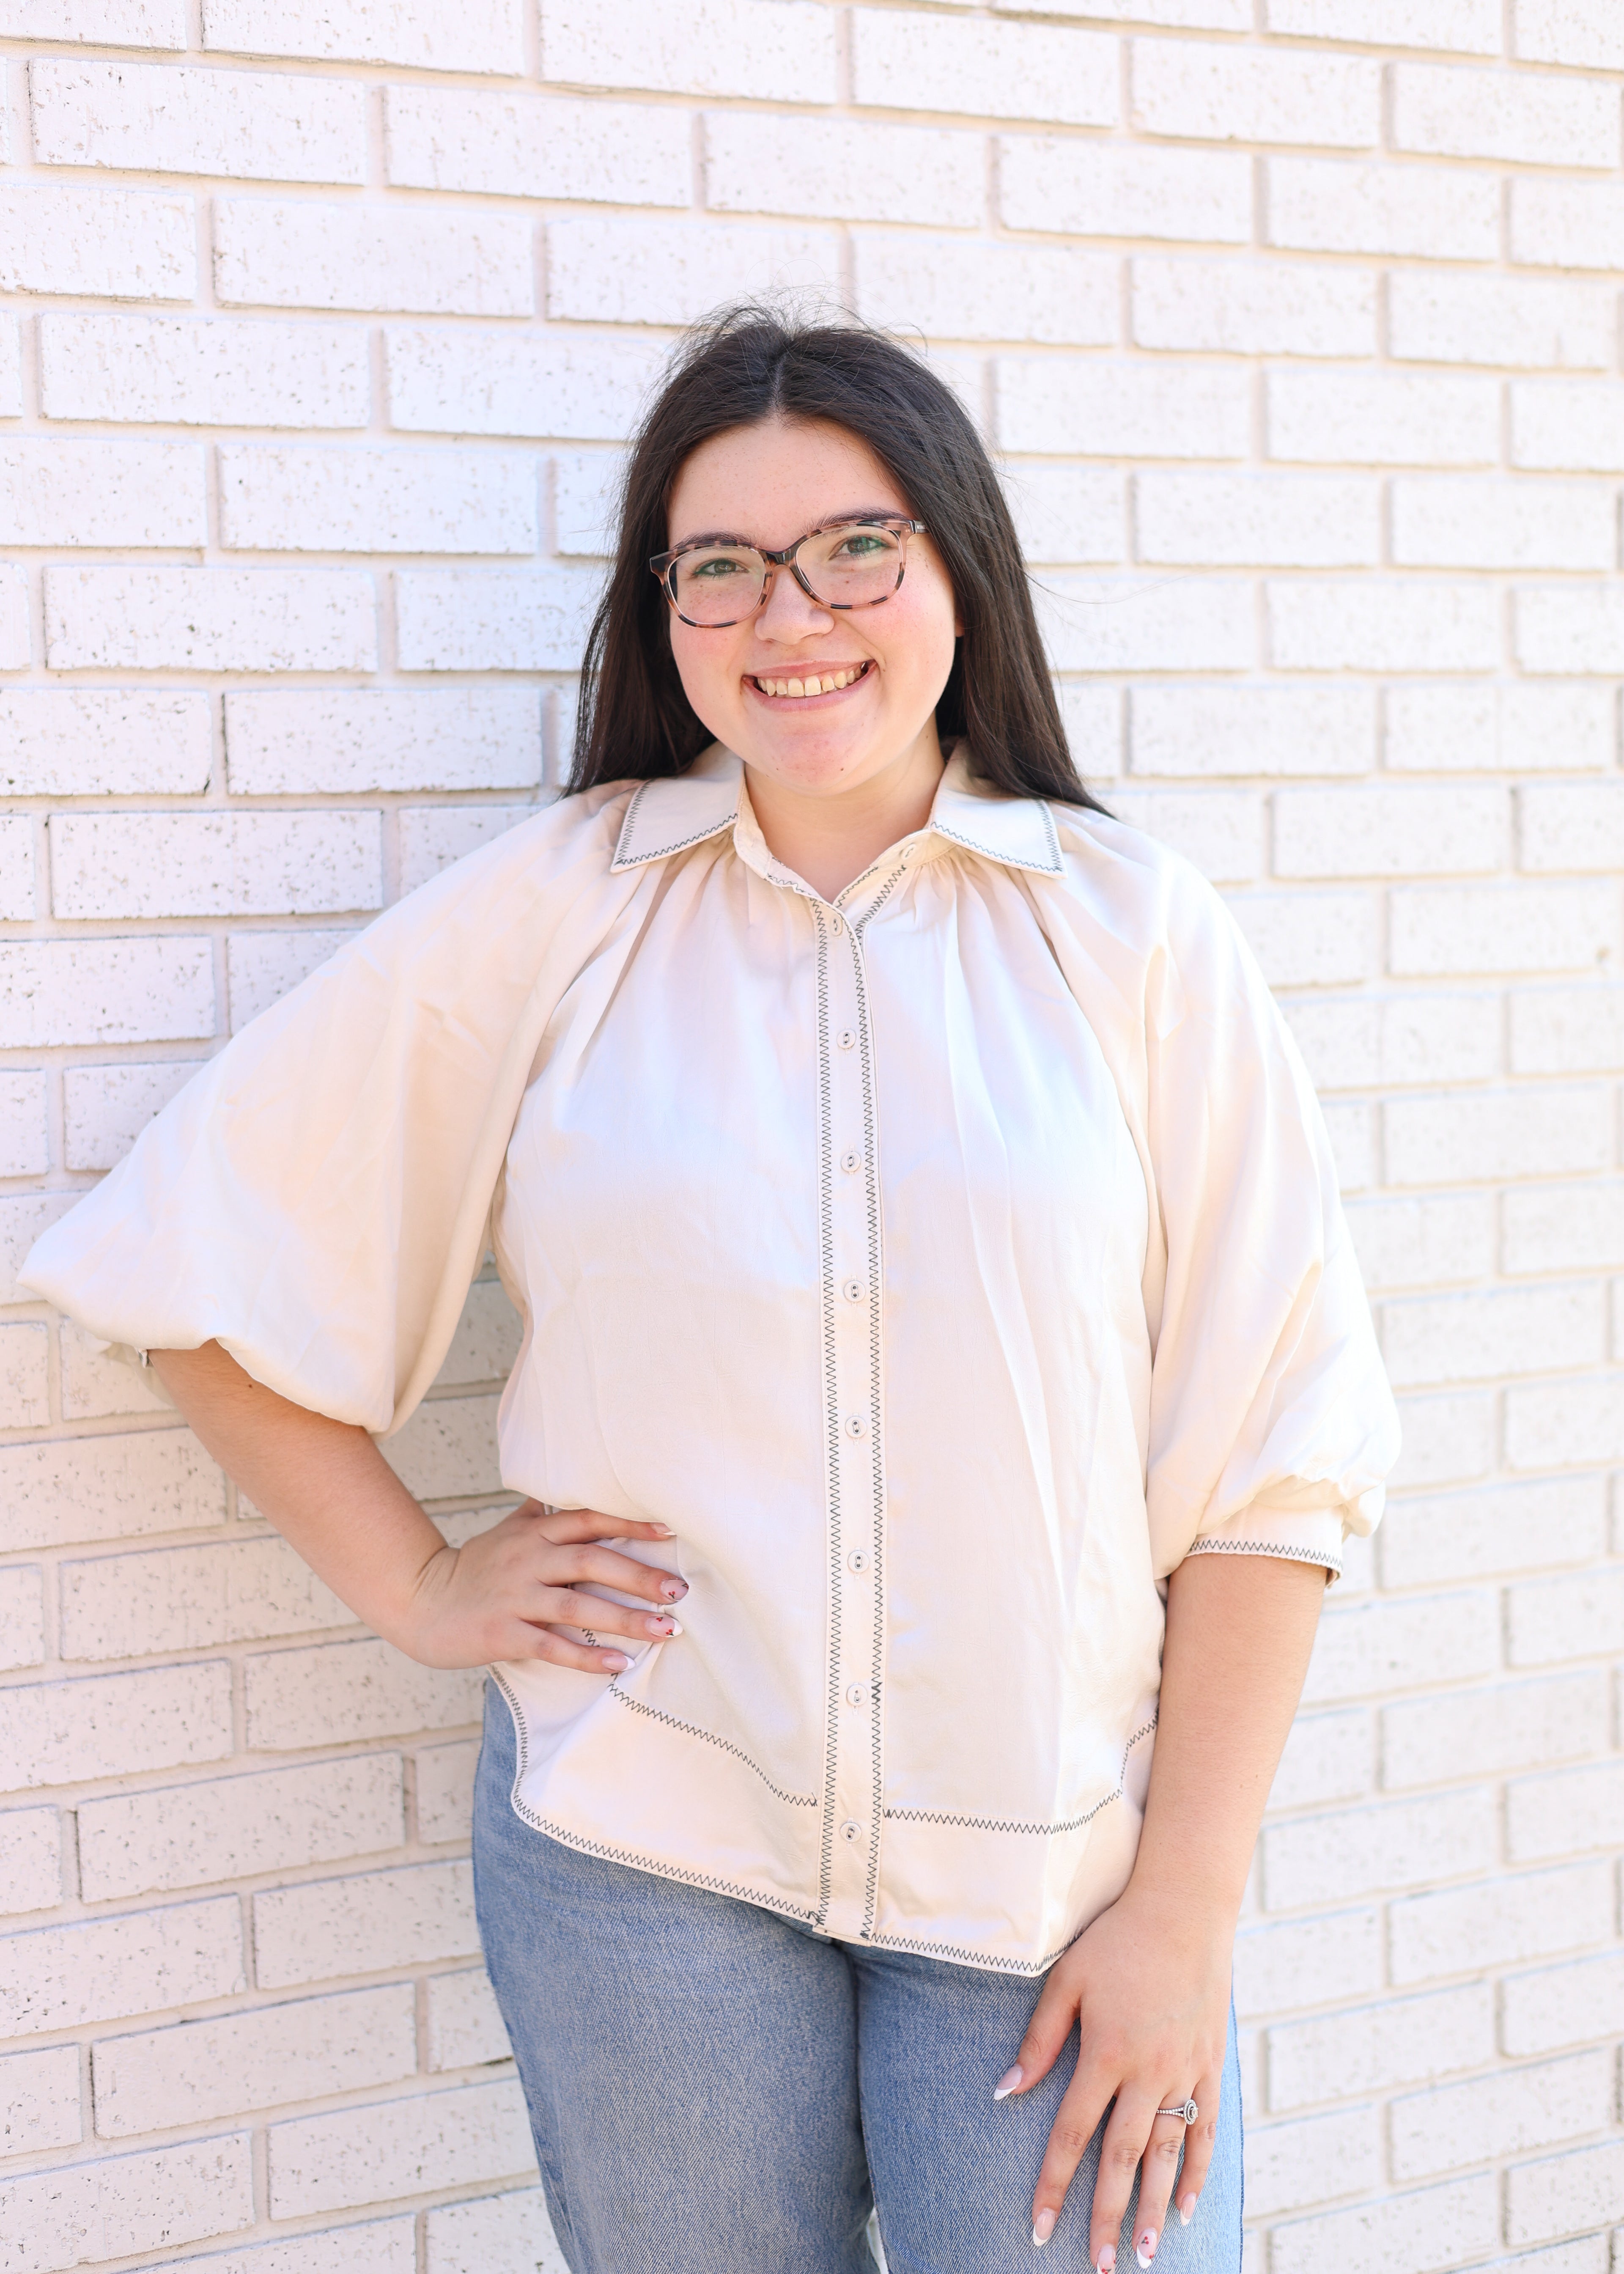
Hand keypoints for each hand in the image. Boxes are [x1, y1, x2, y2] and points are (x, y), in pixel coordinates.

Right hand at [397, 1501, 686, 1672]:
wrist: (420, 1603)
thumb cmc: (473, 1569)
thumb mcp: (504, 1534)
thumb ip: (536, 1515)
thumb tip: (561, 1489)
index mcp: (533, 1534)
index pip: (588, 1519)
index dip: (630, 1524)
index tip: (670, 1531)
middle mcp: (527, 1560)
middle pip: (592, 1561)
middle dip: (640, 1576)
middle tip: (679, 1590)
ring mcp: (515, 1598)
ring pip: (578, 1606)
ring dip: (626, 1619)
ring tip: (666, 1630)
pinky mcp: (502, 1634)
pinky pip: (552, 1646)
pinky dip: (587, 1656)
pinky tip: (619, 1664)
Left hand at [994, 1884, 1230, 2267]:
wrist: (1184, 1908)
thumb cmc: (1117, 1940)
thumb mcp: (1067, 1979)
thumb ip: (1039, 2039)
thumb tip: (1005, 2090)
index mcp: (1106, 2052)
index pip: (1072, 2133)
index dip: (1054, 2184)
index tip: (1039, 2228)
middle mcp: (1148, 2070)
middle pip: (1123, 2159)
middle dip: (1110, 2217)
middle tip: (1102, 2266)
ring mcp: (1185, 2070)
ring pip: (1168, 2154)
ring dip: (1157, 2209)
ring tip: (1146, 2256)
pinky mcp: (1211, 2064)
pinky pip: (1206, 2129)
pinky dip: (1199, 2172)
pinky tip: (1188, 2208)